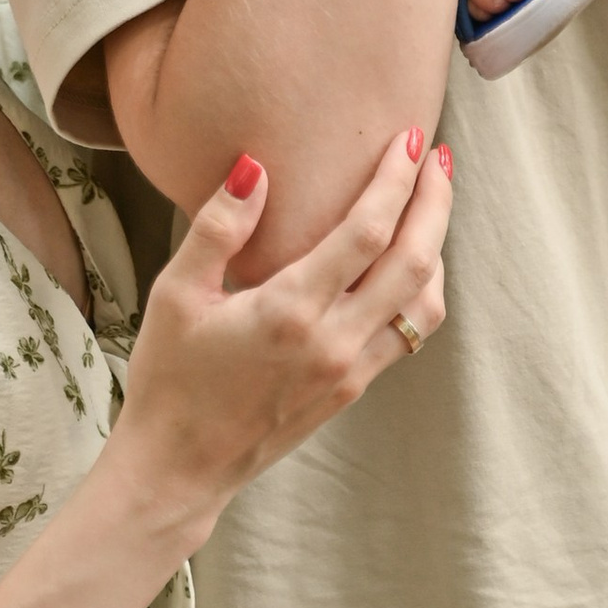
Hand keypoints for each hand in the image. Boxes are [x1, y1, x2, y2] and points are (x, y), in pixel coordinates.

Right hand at [107, 131, 454, 556]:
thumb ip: (219, 228)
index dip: (395, 180)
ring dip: (437, 246)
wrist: (180, 468)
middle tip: (436, 156)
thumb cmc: (170, 377)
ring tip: (431, 202)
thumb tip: (254, 166)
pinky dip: (423, 290)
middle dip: (434, 201)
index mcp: (290, 311)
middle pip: (414, 261)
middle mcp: (333, 342)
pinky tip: (410, 262)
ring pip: (425, 304)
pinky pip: (409, 334)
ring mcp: (349, 371)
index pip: (367, 232)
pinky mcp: (352, 390)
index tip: (407, 140)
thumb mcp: (176, 293)